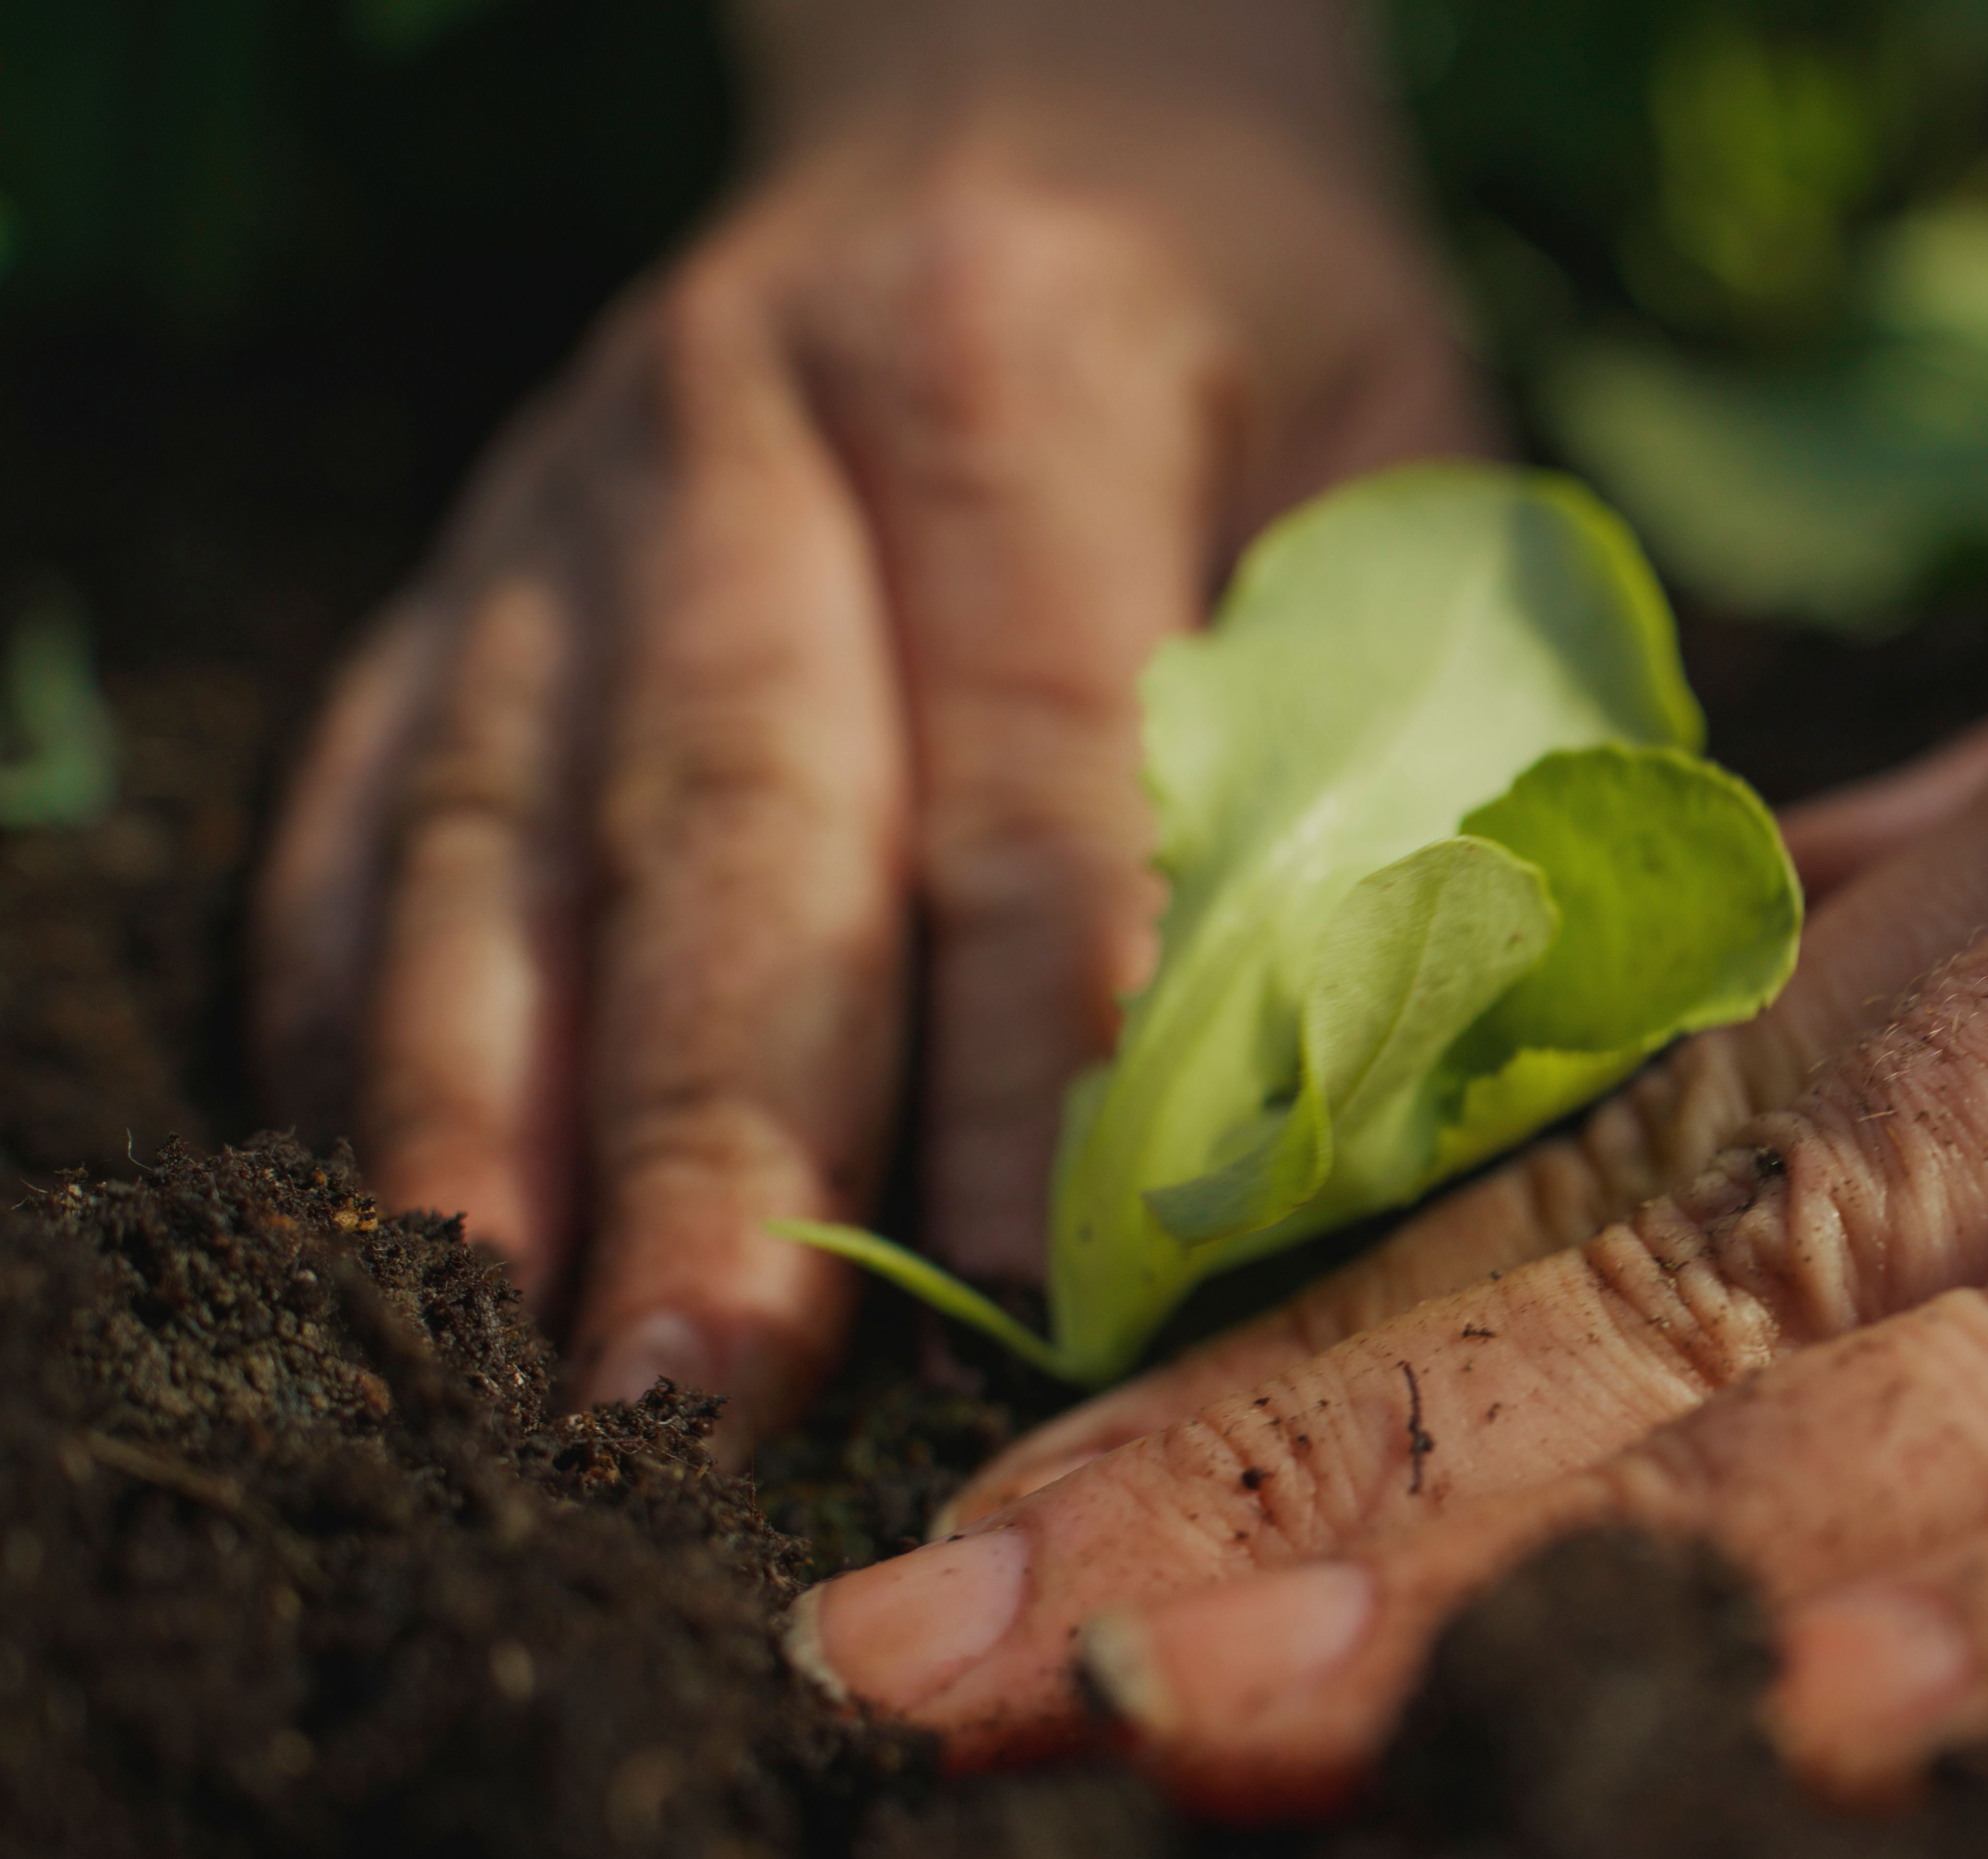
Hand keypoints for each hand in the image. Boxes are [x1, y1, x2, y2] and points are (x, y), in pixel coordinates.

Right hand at [252, 0, 1489, 1452]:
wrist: (1025, 92)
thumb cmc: (1262, 326)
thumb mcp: (1405, 454)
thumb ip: (1416, 730)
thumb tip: (1399, 1074)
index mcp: (1019, 370)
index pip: (1028, 767)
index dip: (1029, 1046)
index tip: (1034, 1284)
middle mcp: (750, 421)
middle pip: (728, 823)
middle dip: (717, 1134)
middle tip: (711, 1394)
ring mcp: (568, 498)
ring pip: (513, 840)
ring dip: (503, 1116)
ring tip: (512, 1351)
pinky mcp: (464, 570)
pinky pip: (381, 812)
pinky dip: (365, 1016)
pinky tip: (389, 1207)